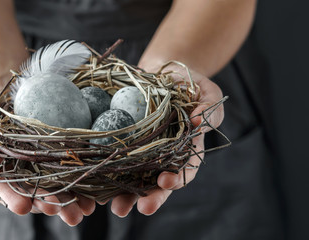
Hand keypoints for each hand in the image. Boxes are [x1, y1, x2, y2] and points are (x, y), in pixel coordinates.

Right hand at [0, 94, 95, 225]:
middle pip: (31, 195)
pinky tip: (95, 197)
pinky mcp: (58, 163)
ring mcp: (39, 173)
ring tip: (82, 211)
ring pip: (54, 191)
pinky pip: (70, 176)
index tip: (23, 207)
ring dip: (68, 203)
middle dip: (46, 205)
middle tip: (59, 210)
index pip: (0, 188)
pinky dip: (82, 187)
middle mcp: (17, 178)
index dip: (11, 198)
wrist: (12, 98)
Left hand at [110, 65, 224, 216]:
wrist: (163, 74)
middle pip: (159, 182)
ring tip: (117, 208)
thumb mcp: (206, 92)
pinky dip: (109, 175)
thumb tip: (199, 121)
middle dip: (152, 197)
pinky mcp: (127, 144)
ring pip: (137, 178)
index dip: (178, 177)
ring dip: (128, 195)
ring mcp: (145, 152)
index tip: (166, 181)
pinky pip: (118, 161)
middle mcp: (166, 156)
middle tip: (142, 209)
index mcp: (187, 148)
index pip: (185, 168)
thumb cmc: (189, 85)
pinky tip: (99, 189)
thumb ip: (210, 107)